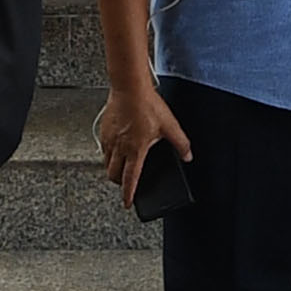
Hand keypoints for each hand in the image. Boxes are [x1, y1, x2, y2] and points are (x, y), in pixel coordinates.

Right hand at [98, 75, 191, 213]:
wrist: (129, 87)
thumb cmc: (147, 104)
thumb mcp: (170, 125)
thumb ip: (181, 143)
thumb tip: (188, 155)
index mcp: (136, 150)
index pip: (131, 179)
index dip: (129, 194)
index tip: (127, 203)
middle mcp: (120, 147)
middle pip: (113, 175)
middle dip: (118, 183)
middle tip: (124, 183)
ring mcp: (109, 139)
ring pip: (106, 163)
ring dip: (112, 169)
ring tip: (120, 167)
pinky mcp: (103, 130)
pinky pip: (103, 149)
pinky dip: (108, 154)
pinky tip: (116, 148)